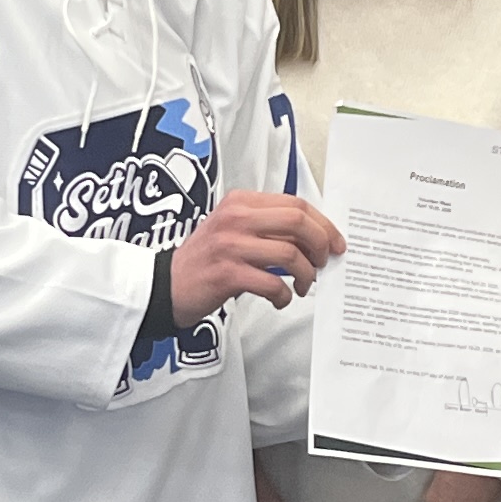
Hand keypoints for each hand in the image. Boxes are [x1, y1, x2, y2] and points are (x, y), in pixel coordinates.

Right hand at [168, 190, 342, 325]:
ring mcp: (230, 246)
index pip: (295, 204)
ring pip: (290, 254)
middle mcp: (235, 218)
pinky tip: (281, 299)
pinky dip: (284, 296)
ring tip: (303, 286)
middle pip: (297, 222)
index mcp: (241, 202)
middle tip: (323, 263)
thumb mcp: (234, 229)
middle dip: (321, 244)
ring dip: (306, 275)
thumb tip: (313, 240)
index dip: (323, 224)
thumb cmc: (206, 260)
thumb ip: (268, 227)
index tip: (335, 242)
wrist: (165, 285)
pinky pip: (272, 284)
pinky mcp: (227, 274)